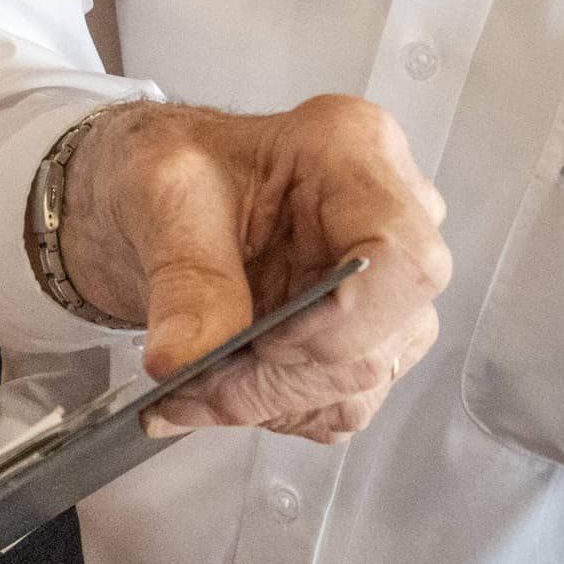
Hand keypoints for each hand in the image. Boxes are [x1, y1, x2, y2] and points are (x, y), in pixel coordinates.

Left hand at [55, 96, 449, 437]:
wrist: (162, 192)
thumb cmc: (174, 165)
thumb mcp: (161, 195)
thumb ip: (184, 275)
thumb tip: (184, 358)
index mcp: (354, 154)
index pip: (402, 259)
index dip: (342, 322)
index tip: (259, 342)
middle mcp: (391, 217)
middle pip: (378, 338)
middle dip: (277, 378)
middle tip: (188, 382)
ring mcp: (386, 283)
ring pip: (362, 382)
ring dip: (269, 402)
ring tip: (189, 390)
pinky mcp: (366, 334)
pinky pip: (342, 401)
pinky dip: (274, 409)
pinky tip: (217, 389)